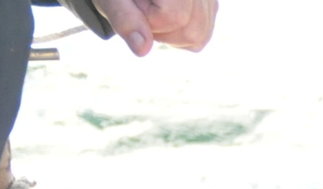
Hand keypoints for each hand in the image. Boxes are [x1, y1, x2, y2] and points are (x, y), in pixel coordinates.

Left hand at [94, 0, 216, 54]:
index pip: (173, 17)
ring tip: (153, 14)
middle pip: (191, 31)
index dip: (148, 19)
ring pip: (198, 37)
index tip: (135, 6)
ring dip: (170, 35)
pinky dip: (179, 36)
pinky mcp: (211, 7)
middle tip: (143, 11)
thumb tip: (142, 50)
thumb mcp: (111, 0)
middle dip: (161, 30)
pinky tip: (165, 20)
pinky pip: (200, 38)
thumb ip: (125, 20)